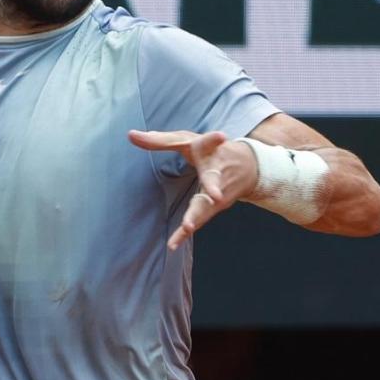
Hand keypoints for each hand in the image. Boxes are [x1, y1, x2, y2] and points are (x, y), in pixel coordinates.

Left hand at [127, 129, 259, 249]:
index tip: (222, 136)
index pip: (211, 142)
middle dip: (214, 187)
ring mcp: (220, 192)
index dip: (215, 139)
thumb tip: (130, 135)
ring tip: (188, 227)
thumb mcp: (187, 141)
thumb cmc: (211, 151)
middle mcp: (219, 172)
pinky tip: (173, 244)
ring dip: (198, 217)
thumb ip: (160, 140)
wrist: (249, 166)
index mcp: (210, 151)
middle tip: (216, 196)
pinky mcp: (217, 207)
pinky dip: (186, 233)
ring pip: (208, 205)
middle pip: (215, 180)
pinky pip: (200, 220)